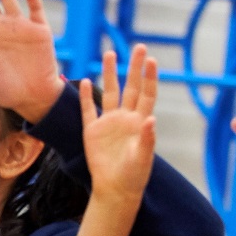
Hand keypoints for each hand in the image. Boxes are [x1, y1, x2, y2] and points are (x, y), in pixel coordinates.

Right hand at [79, 45, 158, 208]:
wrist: (115, 189)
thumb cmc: (134, 175)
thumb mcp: (143, 157)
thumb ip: (147, 138)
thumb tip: (151, 120)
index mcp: (141, 122)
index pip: (147, 94)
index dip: (149, 77)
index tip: (150, 60)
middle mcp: (126, 118)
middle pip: (131, 87)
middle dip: (134, 68)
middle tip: (138, 47)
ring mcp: (109, 123)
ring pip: (109, 93)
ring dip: (110, 74)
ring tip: (110, 54)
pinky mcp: (92, 132)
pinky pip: (89, 110)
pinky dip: (86, 97)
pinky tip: (84, 81)